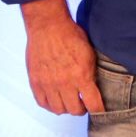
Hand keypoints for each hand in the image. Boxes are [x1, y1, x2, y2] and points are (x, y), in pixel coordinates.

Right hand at [22, 0, 103, 116]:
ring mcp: (48, 83)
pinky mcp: (36, 81)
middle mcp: (64, 83)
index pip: (94, 105)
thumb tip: (94, 88)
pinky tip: (55, 99)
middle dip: (82, 109)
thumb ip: (91, 73)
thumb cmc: (70, 35)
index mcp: (81, 76)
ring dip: (65, 108)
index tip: (99, 110)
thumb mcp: (90, 53)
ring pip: (58, 109)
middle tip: (82, 103)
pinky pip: (42, 103)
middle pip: (75, 110)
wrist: (48, 25)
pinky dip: (50, 104)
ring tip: (68, 101)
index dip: (98, 110)